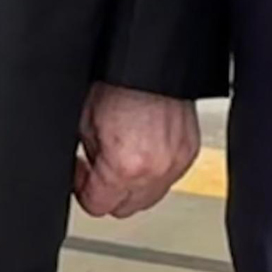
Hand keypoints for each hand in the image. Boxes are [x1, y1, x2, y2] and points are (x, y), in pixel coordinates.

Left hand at [72, 83, 199, 219]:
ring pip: (149, 197)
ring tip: (123, 157)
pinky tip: (143, 149)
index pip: (98, 206)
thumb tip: (85, 175)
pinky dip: (155, 171)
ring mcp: (176, 163)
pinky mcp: (189, 152)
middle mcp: (155, 171)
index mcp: (125, 167)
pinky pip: (168, 178)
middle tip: (99, 168)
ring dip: (134, 185)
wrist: (150, 63)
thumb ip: (87, 159)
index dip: (83, 190)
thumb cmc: (119, 84)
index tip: (82, 174)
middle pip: (125, 208)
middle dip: (109, 192)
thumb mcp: (85, 124)